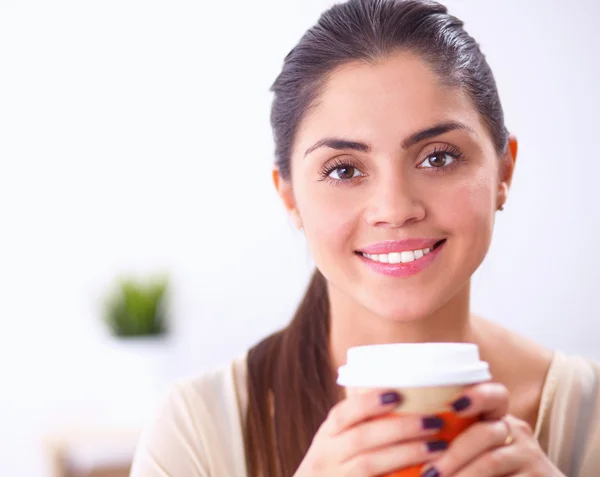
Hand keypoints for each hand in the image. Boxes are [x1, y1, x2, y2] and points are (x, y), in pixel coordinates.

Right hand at [294, 389, 447, 476]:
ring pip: (370, 463)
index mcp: (326, 436)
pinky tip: (426, 472)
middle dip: (400, 428)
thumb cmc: (336, 467)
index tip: (396, 394)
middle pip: (362, 438)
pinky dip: (402, 476)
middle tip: (433, 422)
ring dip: (407, 453)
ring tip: (438, 446)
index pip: (342, 414)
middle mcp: (326, 457)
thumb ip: (361, 425)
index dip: (368, 402)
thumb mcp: (338, 444)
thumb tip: (403, 396)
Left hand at [422, 382, 564, 476]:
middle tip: (428, 472)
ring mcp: (530, 457)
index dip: (477, 396)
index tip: (452, 406)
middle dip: (453, 453)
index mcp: (497, 418)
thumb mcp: (472, 448)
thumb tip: (401, 435)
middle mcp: (517, 432)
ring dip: (462, 474)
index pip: (494, 395)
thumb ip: (448, 436)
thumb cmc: (486, 466)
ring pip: (492, 461)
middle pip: (485, 433)